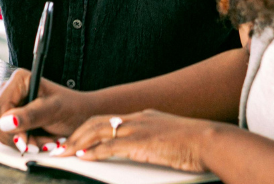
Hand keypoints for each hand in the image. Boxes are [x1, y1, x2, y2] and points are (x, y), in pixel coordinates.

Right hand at [0, 69, 95, 153]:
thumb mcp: (53, 111)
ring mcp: (11, 105)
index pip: (0, 107)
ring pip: (3, 131)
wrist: (82, 115)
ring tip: (46, 141)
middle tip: (39, 144)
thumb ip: (30, 115)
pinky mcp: (14, 118)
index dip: (8, 127)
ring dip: (24, 142)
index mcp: (19, 80)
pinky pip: (10, 136)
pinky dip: (26, 143)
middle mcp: (11, 90)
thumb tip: (5, 122)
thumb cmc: (72, 108)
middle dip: (18, 137)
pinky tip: (41, 141)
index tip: (24, 140)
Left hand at [58, 109, 216, 172]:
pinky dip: (94, 151)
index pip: (109, 119)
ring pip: (98, 131)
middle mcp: (138, 119)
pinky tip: (83, 157)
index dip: (90, 129)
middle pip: (97, 121)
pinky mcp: (140, 143)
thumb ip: (154, 141)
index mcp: (144, 117)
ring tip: (64, 152)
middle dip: (77, 134)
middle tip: (62, 146)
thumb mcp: (170, 138)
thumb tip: (146, 150)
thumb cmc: (197, 144)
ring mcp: (138, 129)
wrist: (210, 141)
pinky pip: (110, 146)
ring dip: (78, 142)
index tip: (77, 138)